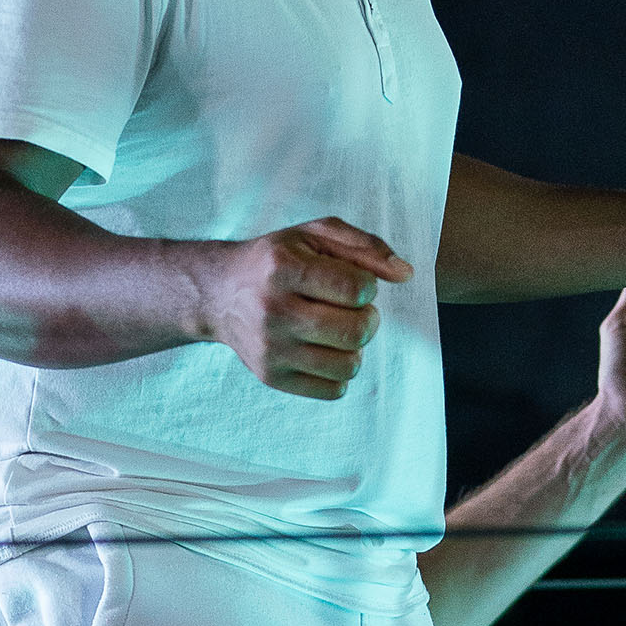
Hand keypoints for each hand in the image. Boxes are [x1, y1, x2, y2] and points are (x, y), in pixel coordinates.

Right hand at [195, 215, 411, 397]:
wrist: (219, 293)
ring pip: (349, 365)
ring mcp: (269, 348)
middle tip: (355, 310)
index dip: (367, 286)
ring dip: (356, 347)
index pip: (356, 289)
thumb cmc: (277, 259)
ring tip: (339, 330)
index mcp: (282, 267)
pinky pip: (333, 390)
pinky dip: (340, 372)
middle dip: (368, 319)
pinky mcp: (270, 376)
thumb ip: (365, 247)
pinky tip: (326, 351)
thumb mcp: (316, 235)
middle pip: (356, 331)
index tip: (353, 283)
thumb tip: (407, 274)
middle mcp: (272, 309)